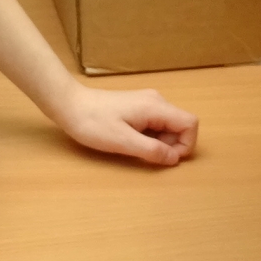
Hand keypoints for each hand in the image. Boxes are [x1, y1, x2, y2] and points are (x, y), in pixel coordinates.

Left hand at [52, 83, 197, 167]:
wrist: (69, 104)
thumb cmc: (93, 123)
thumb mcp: (123, 142)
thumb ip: (152, 151)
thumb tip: (175, 159)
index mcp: (156, 107)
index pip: (190, 124)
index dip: (186, 145)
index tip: (166, 158)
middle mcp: (156, 101)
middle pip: (180, 126)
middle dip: (171, 145)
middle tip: (146, 155)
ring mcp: (147, 102)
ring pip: (168, 126)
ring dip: (159, 142)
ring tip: (133, 147)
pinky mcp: (138, 107)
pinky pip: (155, 124)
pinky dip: (149, 137)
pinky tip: (130, 140)